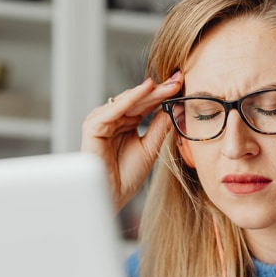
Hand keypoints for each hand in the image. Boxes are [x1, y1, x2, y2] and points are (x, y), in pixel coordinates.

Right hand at [81, 72, 181, 211]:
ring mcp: (101, 121)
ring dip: (148, 92)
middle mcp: (112, 119)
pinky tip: (146, 89)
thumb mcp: (150, 148)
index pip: (145, 104)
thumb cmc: (126, 177)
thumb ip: (159, 127)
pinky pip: (114, 109)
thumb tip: (174, 106)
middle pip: (137, 100)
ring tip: (168, 85)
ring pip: (127, 101)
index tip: (182, 83)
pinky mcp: (93, 127)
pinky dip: (130, 99)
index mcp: (124, 123)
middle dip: (159, 90)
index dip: (163, 94)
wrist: (112, 197)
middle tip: (178, 79)